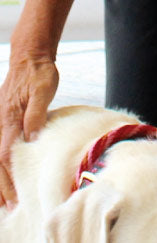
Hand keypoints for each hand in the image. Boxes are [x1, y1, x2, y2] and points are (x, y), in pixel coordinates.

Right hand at [0, 56, 58, 208]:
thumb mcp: (43, 89)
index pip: (6, 155)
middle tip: (7, 207)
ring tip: (1, 201)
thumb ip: (37, 114)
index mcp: (9, 119)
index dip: (8, 177)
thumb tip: (32, 137)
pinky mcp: (1, 120)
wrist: (29, 58)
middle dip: (0, 186)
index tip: (14, 196)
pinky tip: (2, 175)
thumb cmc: (39, 74)